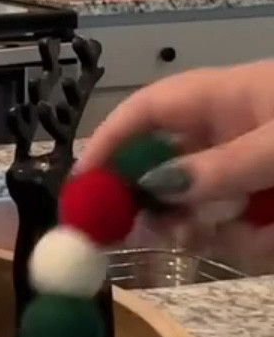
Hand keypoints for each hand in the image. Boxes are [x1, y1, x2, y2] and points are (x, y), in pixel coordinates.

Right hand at [81, 59, 273, 262]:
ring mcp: (249, 166)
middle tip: (179, 236)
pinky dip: (257, 239)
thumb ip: (222, 165)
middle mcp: (227, 130)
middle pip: (168, 172)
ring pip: (207, 211)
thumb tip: (159, 188)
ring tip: (264, 235)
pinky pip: (243, 228)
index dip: (108, 143)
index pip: (145, 110)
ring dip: (227, 234)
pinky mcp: (268, 196)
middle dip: (172, 211)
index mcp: (221, 97)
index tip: (82, 186)